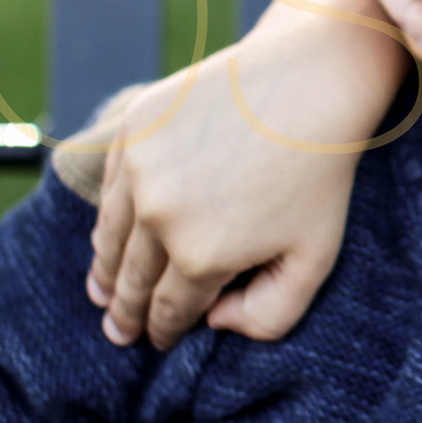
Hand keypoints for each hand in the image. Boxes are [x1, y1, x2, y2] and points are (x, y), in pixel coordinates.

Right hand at [85, 0, 408, 348]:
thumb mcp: (315, 258)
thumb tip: (213, 323)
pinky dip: (109, 216)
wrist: (312, 80)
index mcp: (202, 256)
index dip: (162, 332)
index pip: (169, 312)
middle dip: (124, 312)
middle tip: (116, 332)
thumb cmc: (319, 174)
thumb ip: (270, 315)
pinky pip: (110, 187)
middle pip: (131, 281)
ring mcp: (140, 167)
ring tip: (102, 291)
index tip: (156, 342)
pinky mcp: (133, 127)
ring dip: (105, 269)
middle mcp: (159, 215)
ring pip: (110, 237)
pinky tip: (112, 234)